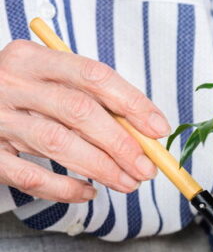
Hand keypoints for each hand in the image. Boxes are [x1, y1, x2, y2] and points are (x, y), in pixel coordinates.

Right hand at [0, 40, 168, 200]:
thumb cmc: (15, 94)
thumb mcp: (44, 80)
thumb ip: (88, 97)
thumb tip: (144, 130)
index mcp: (29, 58)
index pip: (93, 75)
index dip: (132, 103)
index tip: (158, 129)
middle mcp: (9, 83)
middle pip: (79, 111)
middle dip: (121, 143)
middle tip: (147, 168)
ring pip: (57, 143)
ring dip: (101, 167)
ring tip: (128, 182)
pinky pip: (29, 175)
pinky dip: (64, 188)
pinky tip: (87, 192)